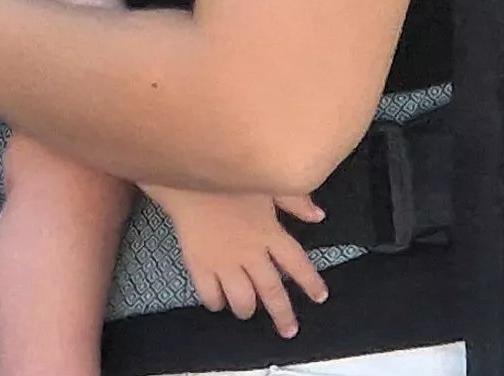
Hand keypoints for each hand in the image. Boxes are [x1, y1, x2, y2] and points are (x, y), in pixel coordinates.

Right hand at [143, 186, 332, 338]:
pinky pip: (209, 294)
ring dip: (246, 309)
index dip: (310, 283)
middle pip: (272, 291)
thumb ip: (295, 200)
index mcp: (269, 233)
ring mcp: (223, 262)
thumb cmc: (225, 176)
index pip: (297, 264)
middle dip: (282, 314)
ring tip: (247, 311)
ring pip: (241, 299)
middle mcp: (250, 253)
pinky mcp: (198, 264)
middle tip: (288, 330)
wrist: (184, 174)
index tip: (319, 296)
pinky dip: (215, 302)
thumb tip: (317, 215)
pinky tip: (217, 302)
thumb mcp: (267, 183)